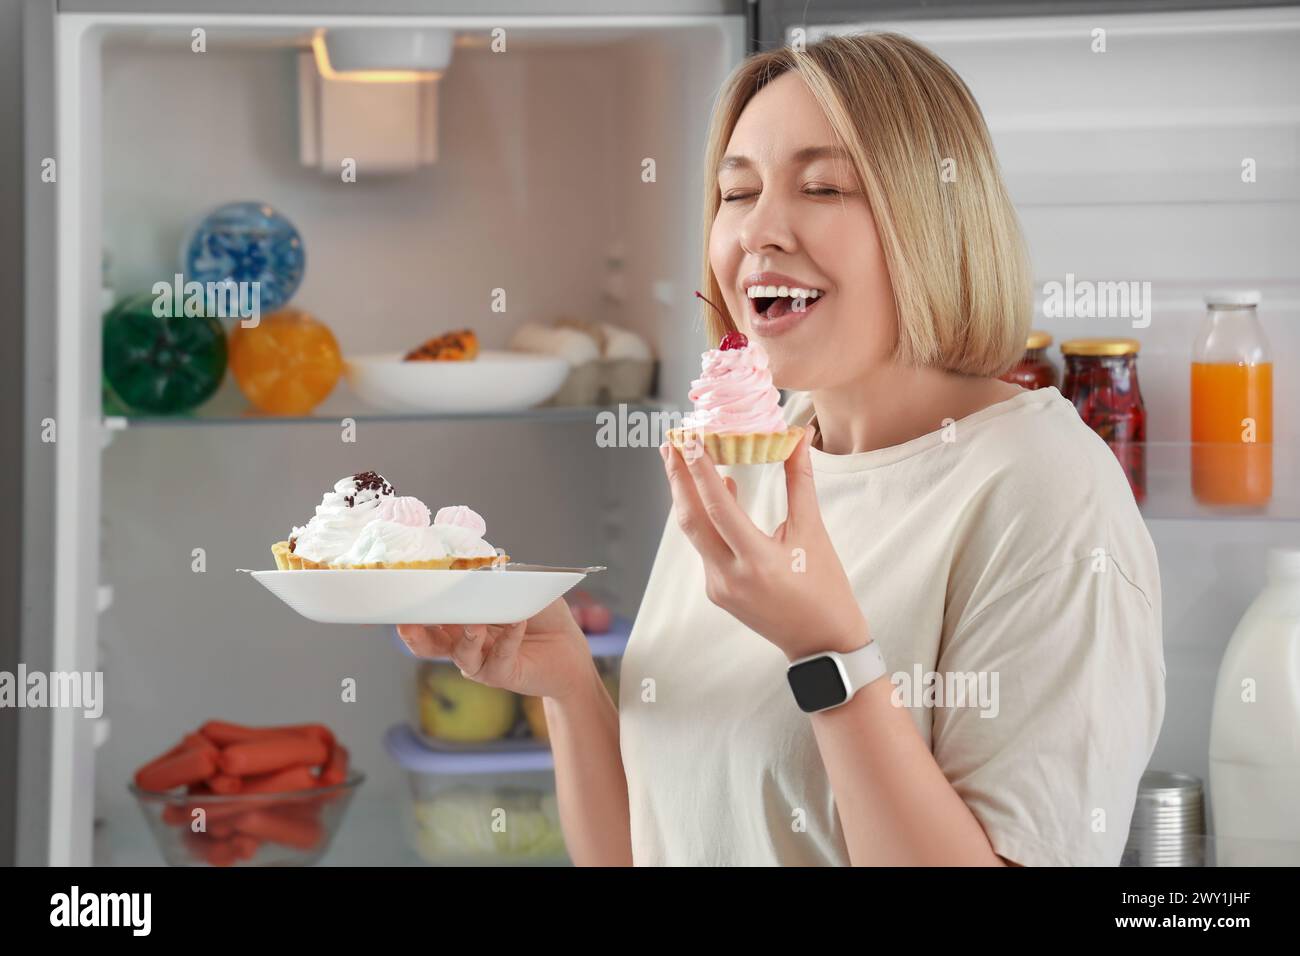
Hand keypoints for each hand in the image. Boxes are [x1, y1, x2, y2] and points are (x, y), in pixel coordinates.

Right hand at [396, 597, 595, 700]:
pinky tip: (518, 623)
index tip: (403, 593)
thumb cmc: (541, 615)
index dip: (416, 608)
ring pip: (461, 655)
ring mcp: (482, 662)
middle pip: (429, 644)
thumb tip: (481, 566)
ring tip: (475, 623)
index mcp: (461, 621)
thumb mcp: (521, 588)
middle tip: (408, 622)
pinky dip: (508, 640)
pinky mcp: (502, 675)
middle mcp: (466, 644)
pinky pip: (499, 659)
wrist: (570, 649)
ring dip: (466, 637)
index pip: (431, 616)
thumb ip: (500, 579)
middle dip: (416, 634)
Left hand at [660, 431, 869, 660]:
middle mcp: (730, 577)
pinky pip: (705, 548)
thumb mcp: (814, 532)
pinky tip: (715, 495)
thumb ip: (800, 482)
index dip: (700, 472)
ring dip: (688, 496)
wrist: (822, 643)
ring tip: (683, 460)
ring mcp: (719, 587)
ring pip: (695, 534)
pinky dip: (706, 519)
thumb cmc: (825, 587)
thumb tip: (798, 437)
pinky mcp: (716, 592)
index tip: (689, 440)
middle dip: (677, 479)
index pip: (718, 509)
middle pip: (691, 521)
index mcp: (757, 562)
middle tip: (671, 444)